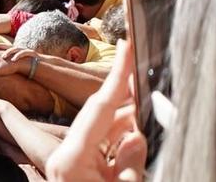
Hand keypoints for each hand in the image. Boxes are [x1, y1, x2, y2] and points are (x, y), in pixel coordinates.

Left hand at [45, 41, 145, 181]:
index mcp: (72, 160)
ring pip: (103, 129)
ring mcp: (70, 163)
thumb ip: (131, 162)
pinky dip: (121, 138)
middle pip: (99, 113)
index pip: (99, 107)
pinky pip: (103, 144)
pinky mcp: (77, 168)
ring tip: (149, 119)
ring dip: (127, 122)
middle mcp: (66, 158)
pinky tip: (137, 137)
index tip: (126, 46)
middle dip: (124, 96)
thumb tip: (136, 136)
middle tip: (146, 80)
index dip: (117, 75)